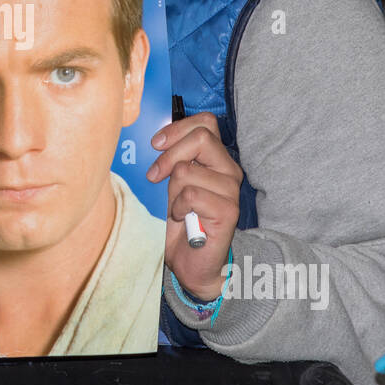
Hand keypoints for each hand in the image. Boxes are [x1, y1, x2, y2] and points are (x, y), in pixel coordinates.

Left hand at [149, 112, 242, 301]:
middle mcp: (229, 170)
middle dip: (169, 155)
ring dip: (171, 190)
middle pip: (201, 138)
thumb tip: (155, 141)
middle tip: (154, 175)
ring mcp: (231, 190)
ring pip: (187, 170)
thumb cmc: (180, 222)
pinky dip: (178, 207)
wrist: (191, 262)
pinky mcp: (228, 210)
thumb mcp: (172, 184)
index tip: (156, 144)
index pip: (206, 122)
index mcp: (216, 159)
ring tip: (176, 208)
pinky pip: (191, 195)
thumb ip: (172, 161)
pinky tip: (183, 218)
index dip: (177, 128)